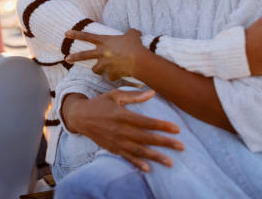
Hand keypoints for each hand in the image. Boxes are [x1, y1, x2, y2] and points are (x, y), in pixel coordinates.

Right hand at [62, 90, 183, 171]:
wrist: (80, 117)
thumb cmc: (99, 104)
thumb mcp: (114, 95)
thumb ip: (134, 95)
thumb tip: (152, 92)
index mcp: (122, 115)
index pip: (146, 122)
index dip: (162, 125)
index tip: (177, 129)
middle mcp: (120, 130)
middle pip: (146, 138)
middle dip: (165, 143)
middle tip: (181, 146)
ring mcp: (116, 141)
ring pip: (139, 151)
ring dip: (155, 157)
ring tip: (170, 162)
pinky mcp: (112, 149)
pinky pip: (127, 158)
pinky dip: (137, 164)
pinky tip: (148, 169)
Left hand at [65, 29, 146, 80]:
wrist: (138, 60)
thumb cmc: (135, 45)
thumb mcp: (133, 34)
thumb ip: (130, 32)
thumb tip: (134, 32)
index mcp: (104, 41)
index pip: (86, 36)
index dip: (76, 34)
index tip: (66, 33)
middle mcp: (101, 53)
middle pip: (84, 55)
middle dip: (74, 57)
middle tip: (67, 59)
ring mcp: (105, 64)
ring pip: (95, 69)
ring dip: (97, 69)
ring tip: (100, 70)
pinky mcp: (110, 74)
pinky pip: (110, 76)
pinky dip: (113, 76)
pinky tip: (119, 75)